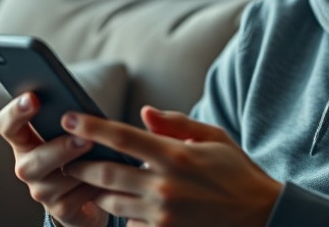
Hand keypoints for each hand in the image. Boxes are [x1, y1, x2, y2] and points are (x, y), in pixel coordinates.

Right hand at [0, 93, 108, 226]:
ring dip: (83, 169)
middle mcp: (27, 167)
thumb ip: (70, 120)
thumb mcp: (72, 132)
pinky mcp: (60, 210)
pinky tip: (110, 178)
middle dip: (60, 149)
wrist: (87, 194)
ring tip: (104, 158)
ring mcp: (41, 191)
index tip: (33, 98)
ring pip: (57, 182)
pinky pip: (77, 198)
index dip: (16, 112)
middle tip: (84, 139)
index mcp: (25, 141)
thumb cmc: (80, 153)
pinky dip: (95, 186)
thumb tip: (81, 109)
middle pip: (32, 162)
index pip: (7, 125)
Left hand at [61, 106, 282, 226]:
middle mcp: (164, 186)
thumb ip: (175, 124)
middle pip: (105, 173)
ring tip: (93, 181)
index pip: (122, 137)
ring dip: (99, 192)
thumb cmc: (236, 172)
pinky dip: (125, 214)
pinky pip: (129, 224)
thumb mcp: (214, 137)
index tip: (68, 119)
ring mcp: (162, 215)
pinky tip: (133, 205)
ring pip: (111, 202)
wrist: (260, 215)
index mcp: (175, 155)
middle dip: (81, 164)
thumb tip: (143, 113)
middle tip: (67, 157)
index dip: (91, 127)